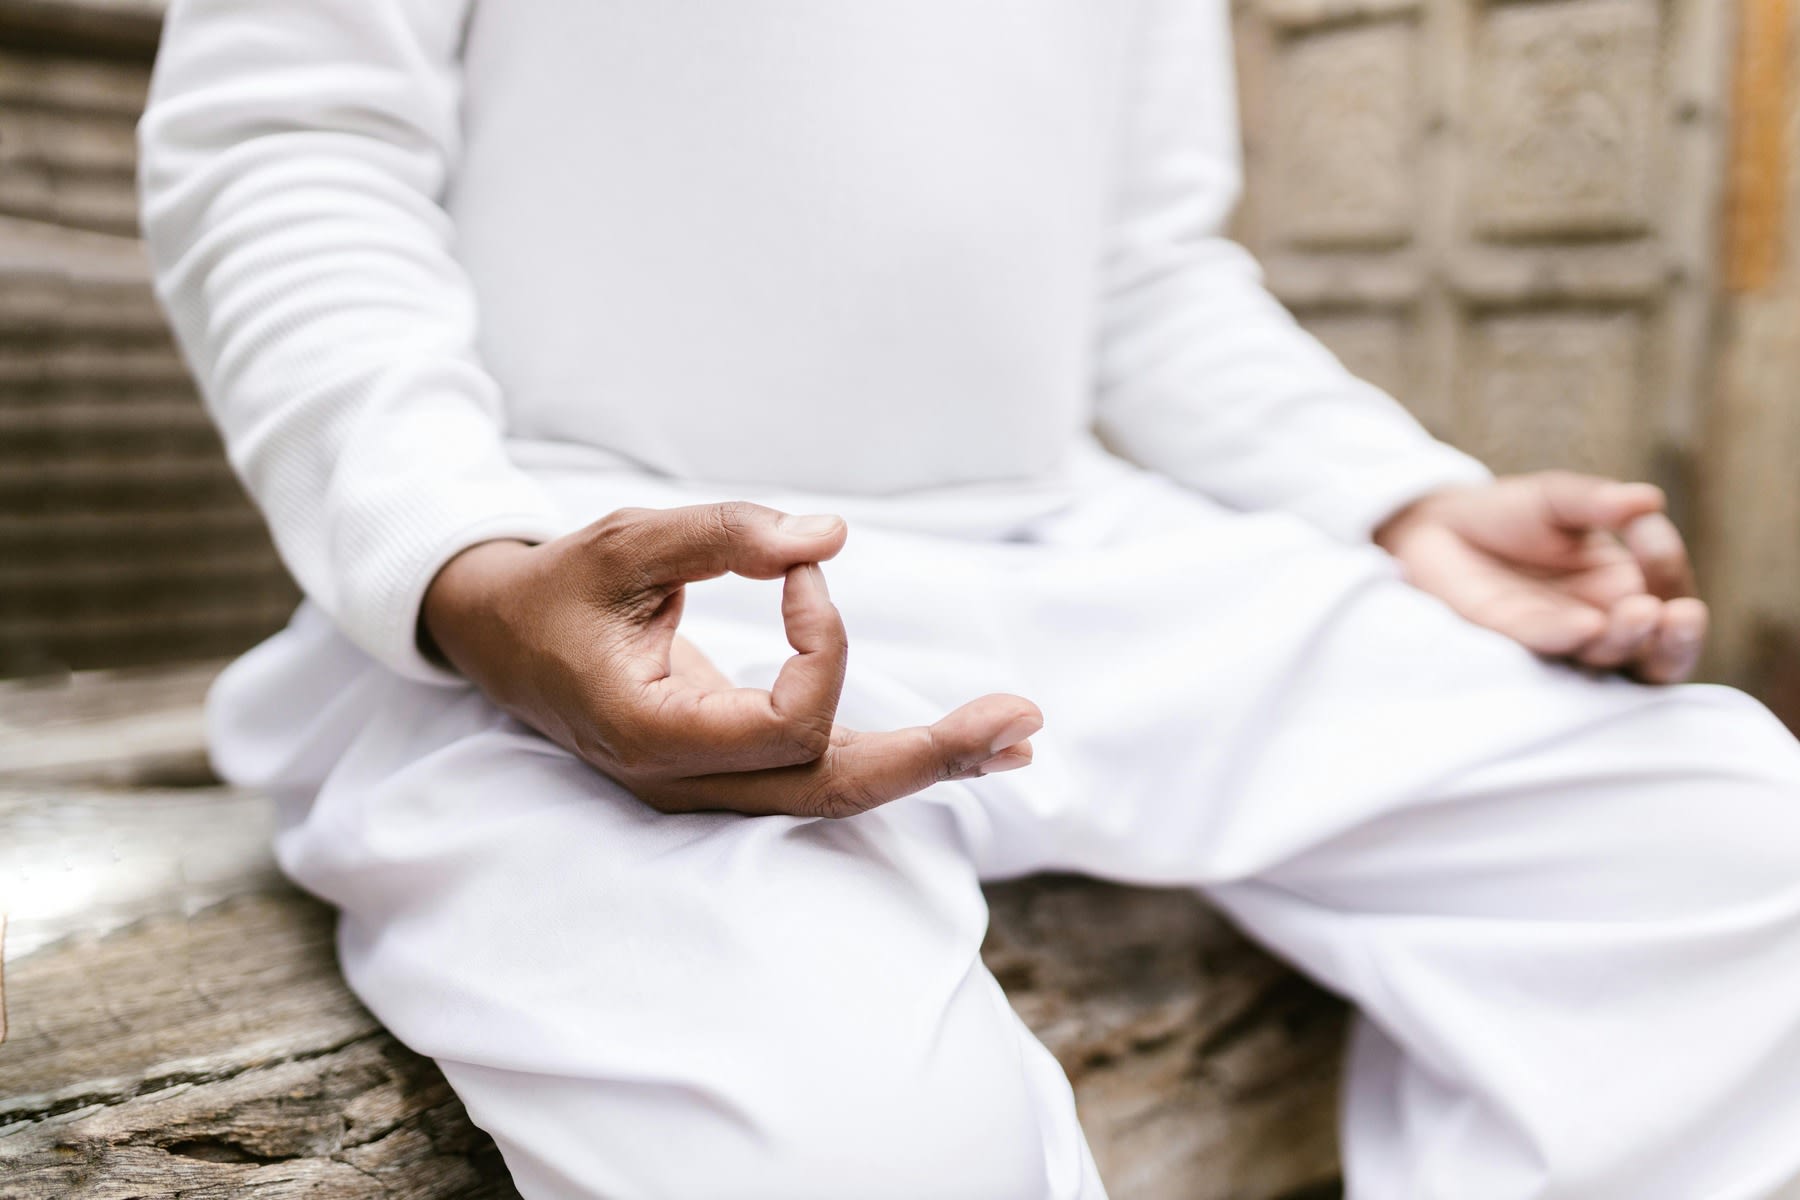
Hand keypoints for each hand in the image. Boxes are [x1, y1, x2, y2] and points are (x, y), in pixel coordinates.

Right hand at [421, 503, 1041, 816]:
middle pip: (834, 790)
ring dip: (932, 763)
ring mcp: (710, 790)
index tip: (799, 573)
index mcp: (653, 737)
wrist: (502, 639)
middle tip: (1024, 720)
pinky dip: (897, 757)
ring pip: (837, 793)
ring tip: (1020, 738)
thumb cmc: (560, 588)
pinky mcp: (730, 772)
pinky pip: (823, 775)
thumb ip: (724, 535)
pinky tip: (965, 748)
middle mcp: (688, 784)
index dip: (822, 644)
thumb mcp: (627, 542)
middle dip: (933, 755)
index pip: (785, 724)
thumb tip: (830, 535)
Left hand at [1374, 472, 1706, 683]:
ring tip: (1639, 613)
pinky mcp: (1506, 643)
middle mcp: (1598, 623)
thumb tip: (1649, 499)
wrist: (1433, 529)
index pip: (1668, 592)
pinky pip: (1544, 646)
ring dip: (1627, 640)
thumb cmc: (1506, 516)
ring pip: (1607, 658)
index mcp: (1621, 589)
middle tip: (1677, 614)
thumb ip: (1597, 501)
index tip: (1647, 534)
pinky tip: (1585, 624)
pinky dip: (1567, 636)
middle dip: (1675, 638)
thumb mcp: (1557, 499)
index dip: (1668, 567)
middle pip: (1655, 651)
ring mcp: (1556, 639)